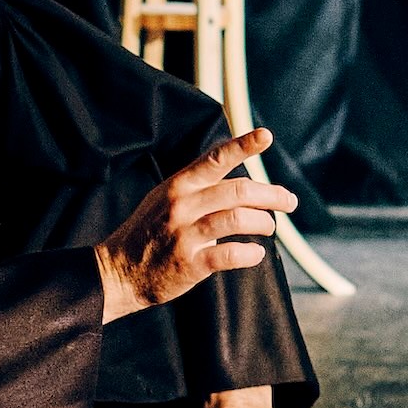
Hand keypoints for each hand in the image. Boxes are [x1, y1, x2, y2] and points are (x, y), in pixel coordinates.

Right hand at [95, 130, 298, 324]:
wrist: (118, 272)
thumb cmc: (149, 232)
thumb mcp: (166, 198)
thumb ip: (198, 186)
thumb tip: (240, 180)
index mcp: (179, 185)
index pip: (215, 158)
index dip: (243, 145)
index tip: (266, 135)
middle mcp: (182, 205)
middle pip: (240, 191)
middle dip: (273, 195)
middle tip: (289, 202)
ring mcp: (185, 235)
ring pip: (239, 219)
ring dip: (265, 223)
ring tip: (269, 228)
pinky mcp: (189, 264)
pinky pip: (230, 255)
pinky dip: (250, 254)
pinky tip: (256, 254)